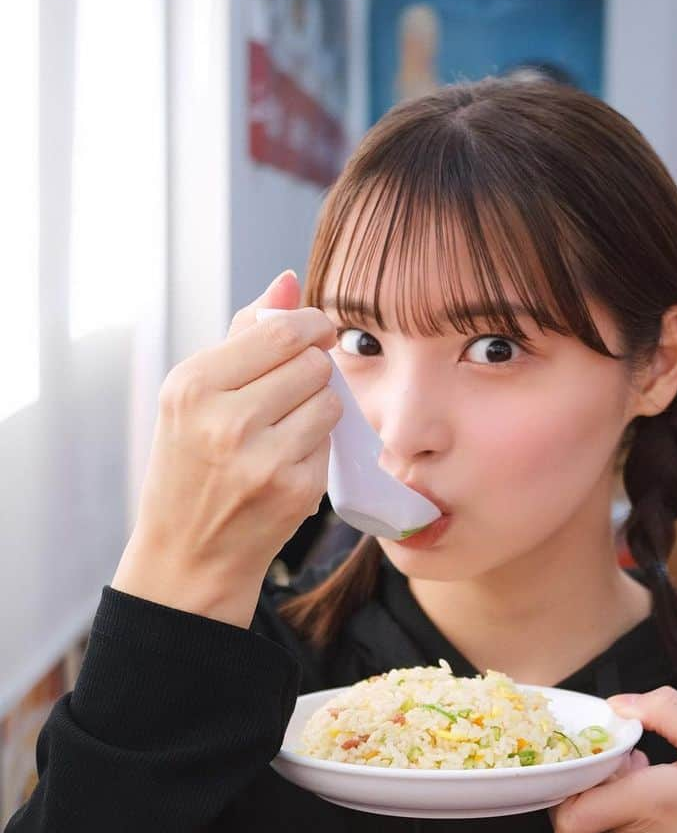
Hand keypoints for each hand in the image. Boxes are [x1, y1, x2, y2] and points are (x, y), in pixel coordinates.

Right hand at [112, 269, 341, 624]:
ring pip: (328, 401)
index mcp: (193, 385)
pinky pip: (331, 442)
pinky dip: (317, 447)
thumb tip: (288, 279)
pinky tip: (287, 462)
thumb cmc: (192, 463)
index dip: (311, 325)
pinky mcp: (294, 489)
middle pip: (311, 363)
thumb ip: (244, 334)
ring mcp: (262, 458)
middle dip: (313, 369)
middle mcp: (224, 420)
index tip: (316, 332)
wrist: (188, 553)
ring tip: (286, 427)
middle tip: (292, 390)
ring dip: (319, 407)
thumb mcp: (196, 395)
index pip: (280, 331)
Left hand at [548, 687, 676, 832]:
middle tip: (639, 767)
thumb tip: (617, 706)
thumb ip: (665, 711)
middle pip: (584, 807)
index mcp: (645, 805)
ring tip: (654, 791)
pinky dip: (625, 827)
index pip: (570, 813)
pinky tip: (655, 815)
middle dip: (603, 782)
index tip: (599, 762)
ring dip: (616, 803)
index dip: (574, 784)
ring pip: (598, 824)